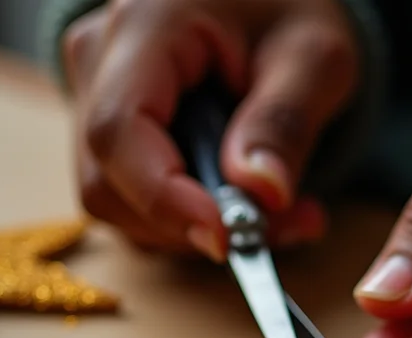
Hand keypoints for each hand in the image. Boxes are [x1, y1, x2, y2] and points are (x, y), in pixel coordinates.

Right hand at [63, 0, 358, 256]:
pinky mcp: (113, 132)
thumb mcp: (314, 58)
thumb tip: (262, 194)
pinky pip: (135, 201)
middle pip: (110, 183)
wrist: (269, 0)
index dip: (163, 199)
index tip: (223, 239)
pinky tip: (249, 206)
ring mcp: (97, 96)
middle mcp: (101, 60)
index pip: (119, 132)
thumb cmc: (289, 10)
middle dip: (192, 227)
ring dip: (200, 231)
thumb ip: (285, 122)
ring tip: (281, 213)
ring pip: (121, 204)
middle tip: (281, 227)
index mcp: (145, 25)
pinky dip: (192, 223)